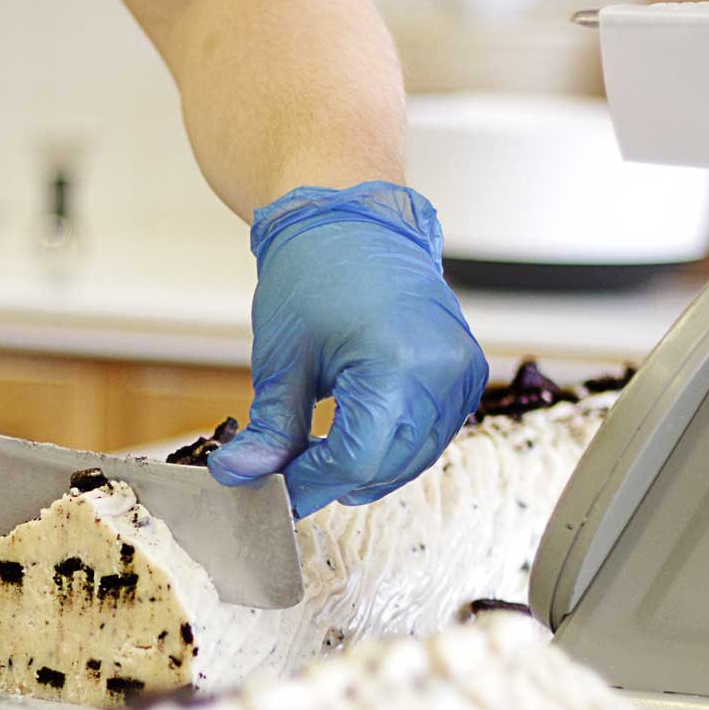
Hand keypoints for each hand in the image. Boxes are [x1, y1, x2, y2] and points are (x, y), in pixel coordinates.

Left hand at [207, 182, 488, 518]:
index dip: (311, 483)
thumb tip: (242, 475)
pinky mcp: (466, 371)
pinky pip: (434, 433)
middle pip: (386, 465)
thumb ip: (270, 428)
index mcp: (395, 366)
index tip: (276, 490)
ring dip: (366, 470)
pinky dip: (396, 448)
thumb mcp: (283, 358)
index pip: (354, 461)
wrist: (354, 219)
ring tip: (319, 463)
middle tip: (290, 480)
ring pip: (414, 458)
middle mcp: (440, 372)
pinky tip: (358, 442)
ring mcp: (461, 372)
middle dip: (333, 481)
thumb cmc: (314, 272)